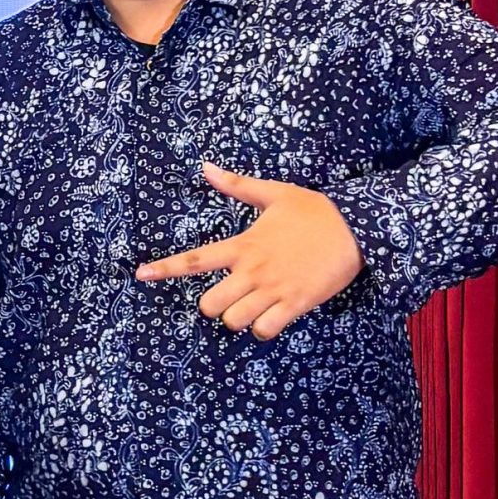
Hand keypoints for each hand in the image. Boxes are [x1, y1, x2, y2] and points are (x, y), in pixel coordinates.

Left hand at [135, 165, 361, 339]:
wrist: (356, 228)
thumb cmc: (315, 210)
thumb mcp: (274, 193)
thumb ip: (238, 186)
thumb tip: (206, 168)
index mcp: (243, 245)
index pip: (195, 259)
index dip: (165, 269)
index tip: (140, 275)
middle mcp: (252, 270)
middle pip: (209, 305)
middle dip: (213, 306)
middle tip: (230, 297)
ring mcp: (273, 289)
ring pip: (233, 321)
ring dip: (239, 319)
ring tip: (253, 307)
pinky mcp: (294, 304)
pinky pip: (264, 330)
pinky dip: (263, 329)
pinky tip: (272, 317)